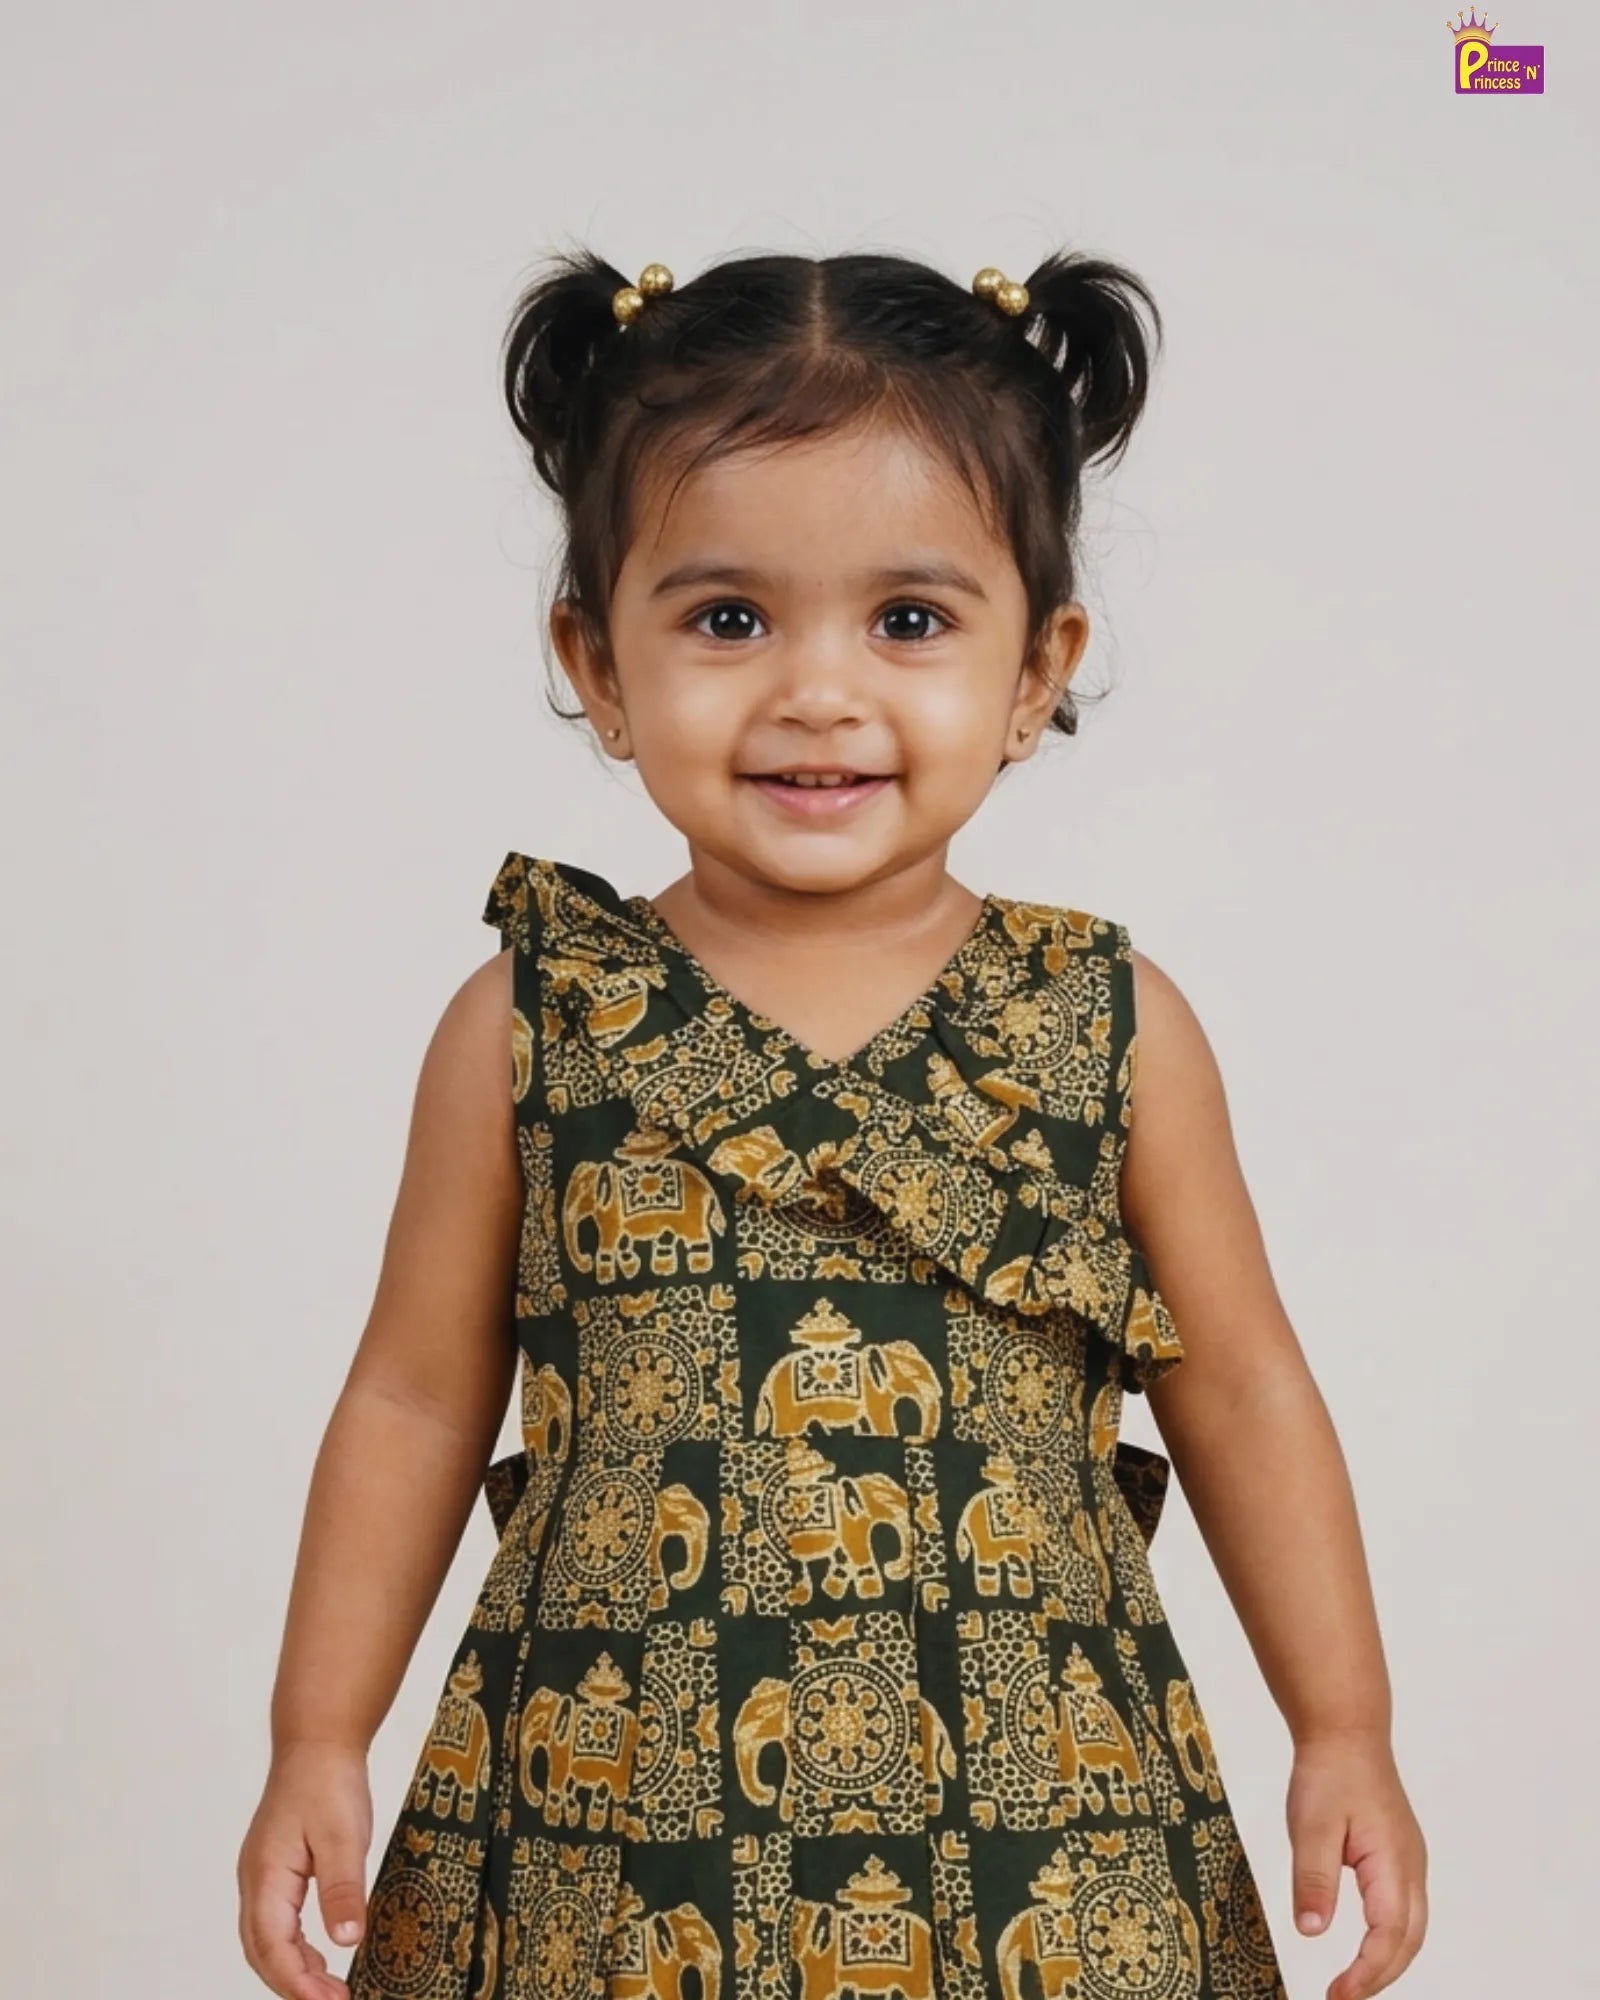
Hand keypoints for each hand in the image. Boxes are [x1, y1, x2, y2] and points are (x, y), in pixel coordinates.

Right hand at [237, 1739, 373, 1999]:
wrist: (318, 1741)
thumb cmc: (327, 1781)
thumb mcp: (343, 1835)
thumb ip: (342, 1889)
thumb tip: (348, 1942)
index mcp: (265, 1876)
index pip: (272, 1947)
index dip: (297, 1984)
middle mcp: (255, 1881)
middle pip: (262, 1952)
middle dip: (294, 1986)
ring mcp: (262, 1876)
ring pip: (266, 1941)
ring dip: (294, 1971)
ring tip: (331, 1992)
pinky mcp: (275, 1871)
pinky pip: (277, 1923)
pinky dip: (295, 1949)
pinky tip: (322, 1959)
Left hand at [1286, 1727, 1427, 1998]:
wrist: (1346, 1731)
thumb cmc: (1330, 1772)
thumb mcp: (1311, 1825)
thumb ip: (1313, 1879)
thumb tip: (1312, 1932)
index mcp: (1393, 1863)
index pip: (1389, 1936)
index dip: (1366, 1973)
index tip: (1338, 1995)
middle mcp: (1411, 1867)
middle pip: (1408, 1941)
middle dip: (1380, 1976)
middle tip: (1342, 1997)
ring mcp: (1409, 1861)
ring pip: (1411, 1928)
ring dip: (1387, 1961)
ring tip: (1353, 1983)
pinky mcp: (1399, 1855)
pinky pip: (1404, 1909)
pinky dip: (1390, 1938)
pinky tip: (1367, 1947)